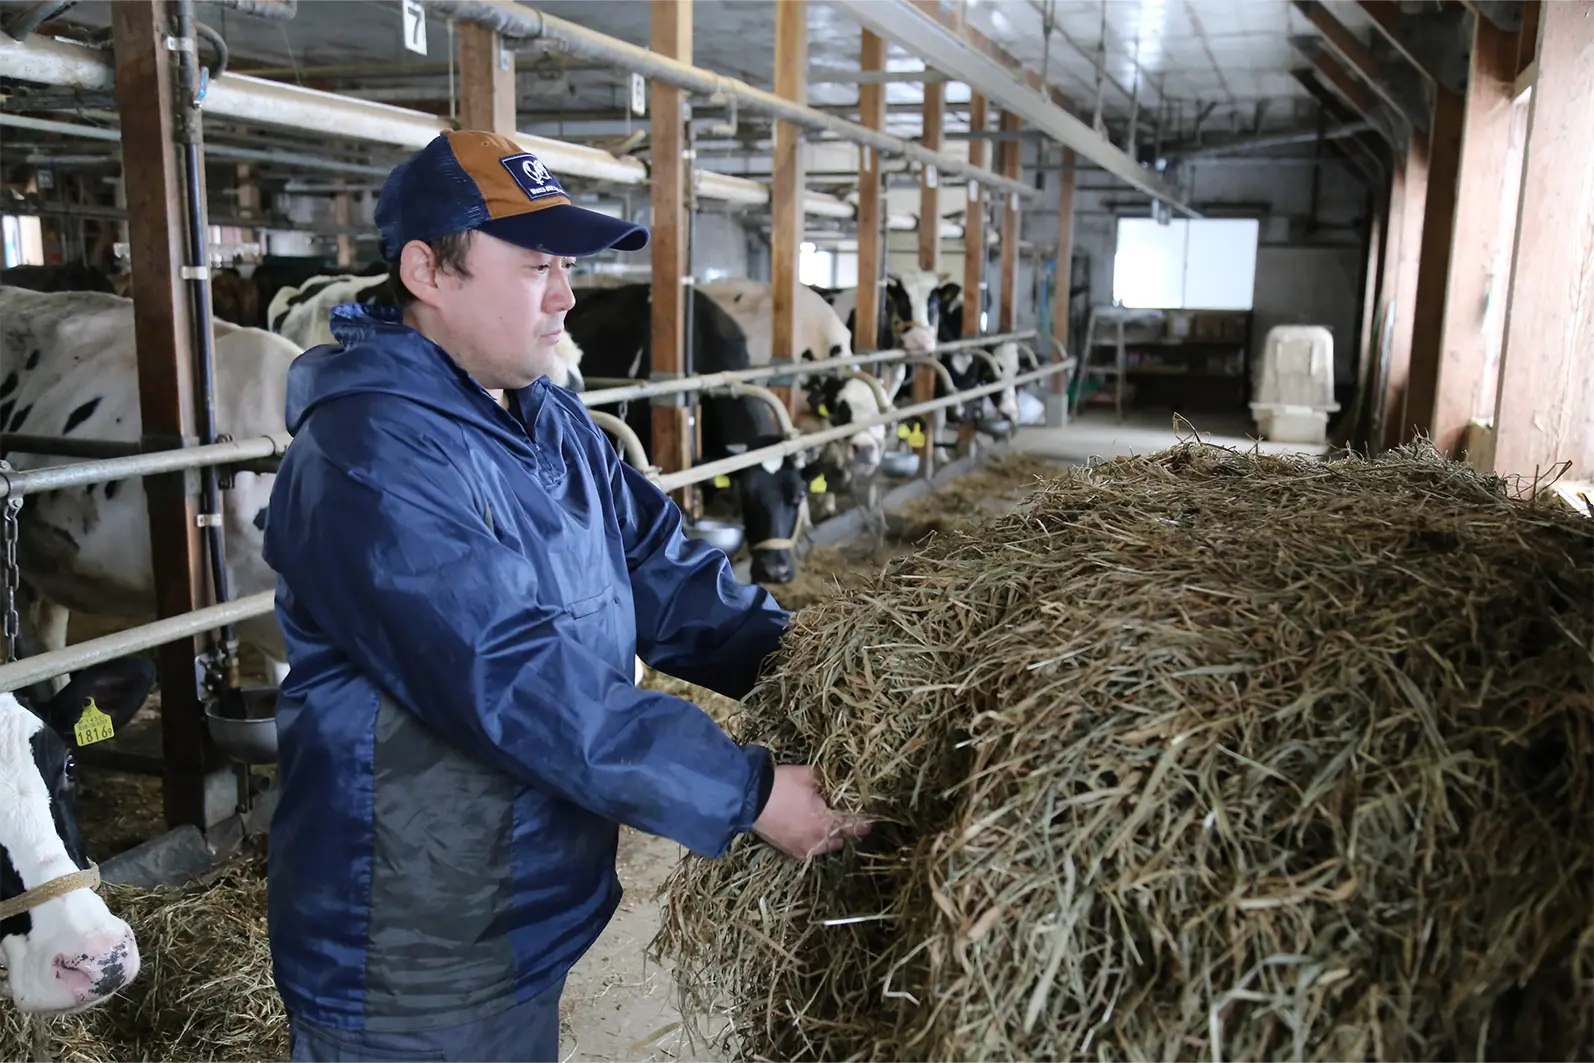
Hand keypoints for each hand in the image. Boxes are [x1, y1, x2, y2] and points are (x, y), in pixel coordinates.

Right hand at [753, 765, 871, 857]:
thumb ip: (826, 778)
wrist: (747, 799)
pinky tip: (811, 830)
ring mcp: (803, 850)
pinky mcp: (790, 852)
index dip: (866, 821)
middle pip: (843, 840)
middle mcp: (818, 842)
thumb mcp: (807, 775)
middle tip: (848, 816)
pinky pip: (811, 850)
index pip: (855, 825)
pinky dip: (815, 841)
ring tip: (828, 824)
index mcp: (826, 824)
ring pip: (827, 847)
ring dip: (831, 837)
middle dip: (847, 829)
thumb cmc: (780, 786)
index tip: (873, 819)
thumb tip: (838, 777)